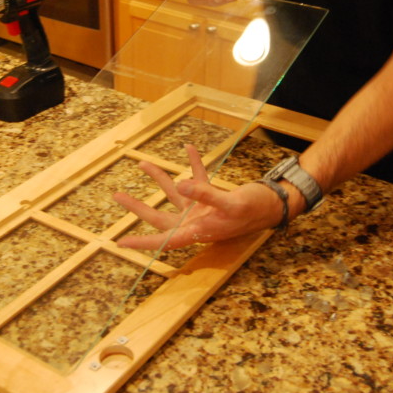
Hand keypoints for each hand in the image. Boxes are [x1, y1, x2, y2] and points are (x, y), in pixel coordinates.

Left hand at [114, 145, 283, 250]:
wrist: (276, 204)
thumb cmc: (255, 210)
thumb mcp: (231, 204)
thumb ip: (204, 195)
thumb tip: (180, 184)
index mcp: (197, 231)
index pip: (164, 240)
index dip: (142, 243)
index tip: (120, 243)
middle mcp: (195, 223)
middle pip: (160, 217)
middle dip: (138, 207)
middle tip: (117, 196)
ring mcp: (201, 210)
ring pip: (174, 194)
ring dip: (160, 178)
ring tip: (143, 164)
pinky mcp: (211, 198)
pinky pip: (197, 179)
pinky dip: (192, 164)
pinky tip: (188, 149)